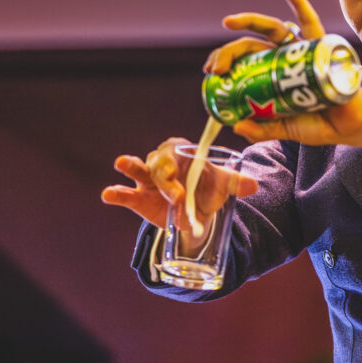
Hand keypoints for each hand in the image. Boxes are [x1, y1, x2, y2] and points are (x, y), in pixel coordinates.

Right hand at [101, 137, 258, 227]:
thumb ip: (234, 183)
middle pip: (158, 164)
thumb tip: (253, 185)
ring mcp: (147, 181)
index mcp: (181, 153)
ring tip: (121, 163)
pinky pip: (126, 194)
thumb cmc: (206, 190)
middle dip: (165, 179)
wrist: (196, 214)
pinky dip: (116, 193)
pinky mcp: (138, 198)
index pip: (175, 149)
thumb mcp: (221, 186)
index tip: (175, 170)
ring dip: (130, 167)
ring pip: (138, 170)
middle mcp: (162, 163)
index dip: (174, 157)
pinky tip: (108, 194)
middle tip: (174, 194)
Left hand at [204, 0, 361, 148]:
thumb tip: (236, 126)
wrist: (351, 126)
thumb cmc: (320, 123)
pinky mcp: (320, 46)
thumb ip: (264, 129)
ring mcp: (301, 49)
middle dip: (229, 51)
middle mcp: (284, 57)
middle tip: (216, 67)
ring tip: (230, 22)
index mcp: (273, 74)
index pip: (244, 60)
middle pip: (252, 44)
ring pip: (272, 29)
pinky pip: (309, 21)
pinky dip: (298, 2)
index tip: (211, 72)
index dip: (225, 61)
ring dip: (249, 21)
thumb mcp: (286, 128)